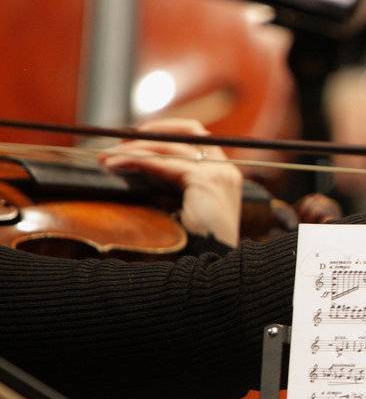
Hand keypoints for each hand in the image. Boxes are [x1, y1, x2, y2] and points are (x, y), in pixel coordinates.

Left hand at [98, 119, 241, 247]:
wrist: (211, 267)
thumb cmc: (195, 246)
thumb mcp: (182, 208)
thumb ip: (169, 185)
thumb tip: (135, 167)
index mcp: (224, 175)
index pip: (197, 138)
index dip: (167, 132)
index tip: (137, 140)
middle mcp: (226, 169)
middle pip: (188, 131)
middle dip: (152, 131)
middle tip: (120, 142)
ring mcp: (219, 173)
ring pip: (171, 146)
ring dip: (135, 148)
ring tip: (106, 158)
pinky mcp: (206, 180)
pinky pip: (164, 163)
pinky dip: (137, 160)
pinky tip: (116, 165)